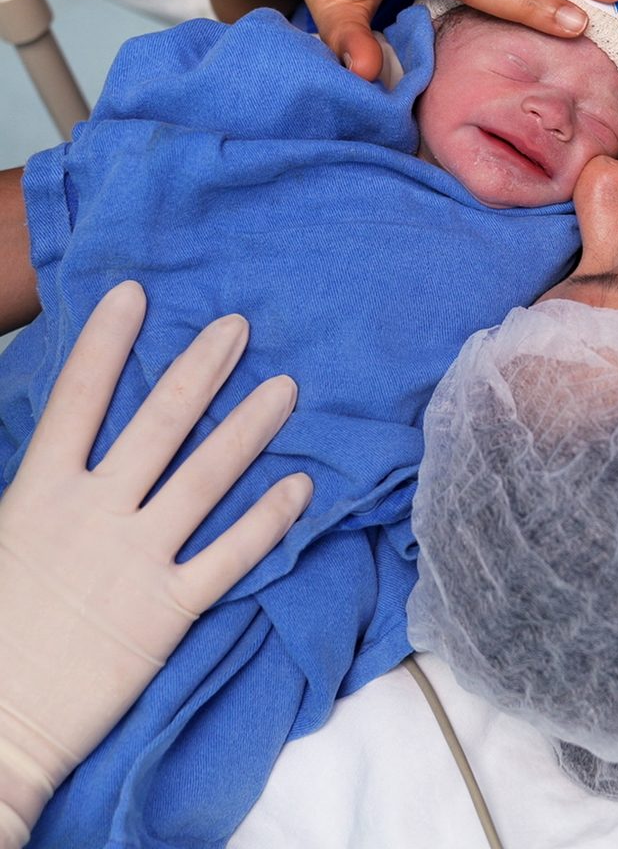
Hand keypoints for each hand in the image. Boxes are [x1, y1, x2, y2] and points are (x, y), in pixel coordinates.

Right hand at [0, 281, 311, 847]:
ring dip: (250, 426)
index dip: (106, 343)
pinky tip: (301, 486)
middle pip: (160, 423)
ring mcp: (137, 558)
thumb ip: (33, 487)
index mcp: (39, 493)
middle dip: (202, 368)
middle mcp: (94, 513)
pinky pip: (232, 553)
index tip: (136, 294)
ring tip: (287, 387)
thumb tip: (59, 441)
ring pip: (208, 476)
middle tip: (239, 327)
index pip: (77, 399)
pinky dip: (269, 518)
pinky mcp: (170, 607)